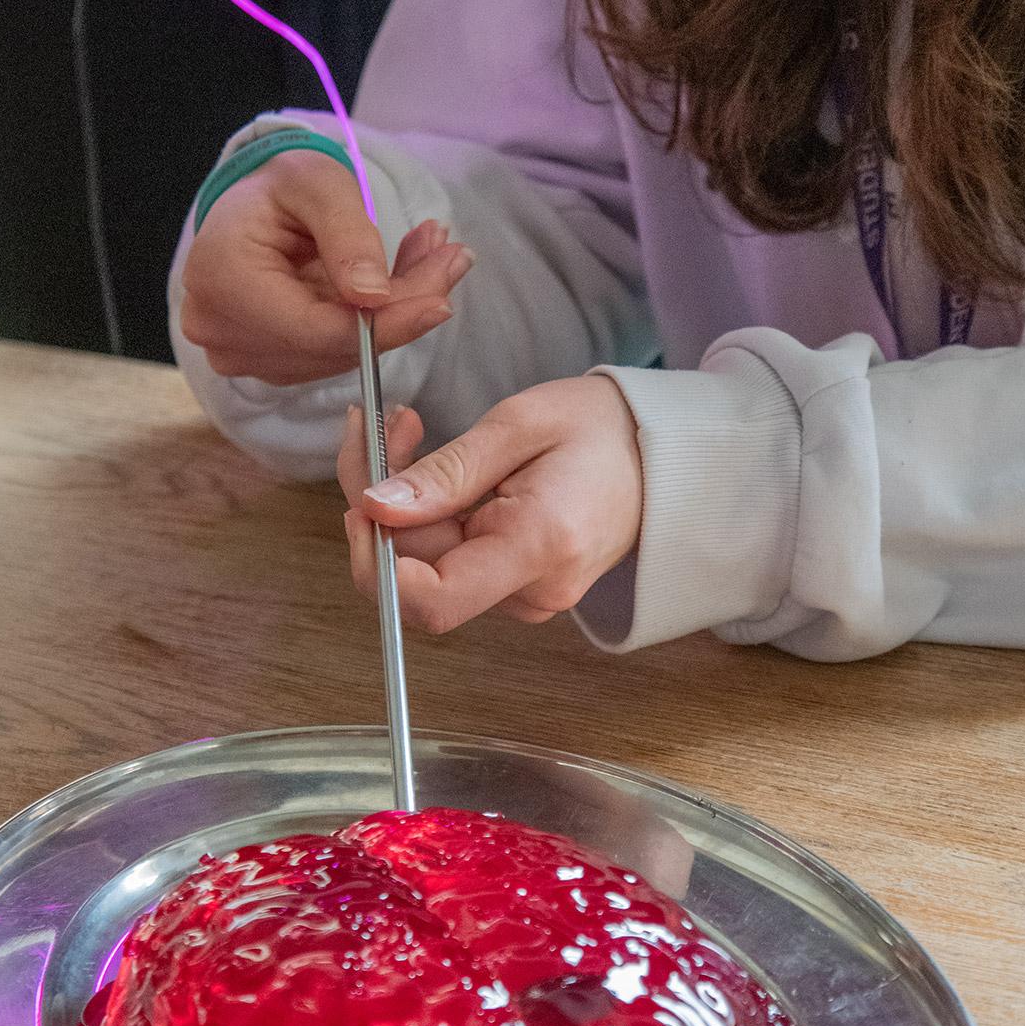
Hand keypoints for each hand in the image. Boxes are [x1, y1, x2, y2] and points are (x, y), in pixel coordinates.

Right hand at [180, 147, 472, 384]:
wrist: (254, 205)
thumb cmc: (281, 184)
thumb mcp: (317, 183)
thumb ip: (347, 235)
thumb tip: (374, 297)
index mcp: (222, 283)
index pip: (315, 330)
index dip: (385, 325)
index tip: (441, 302)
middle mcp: (223, 333)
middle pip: (334, 345)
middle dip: (403, 309)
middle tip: (453, 260)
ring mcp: (242, 355)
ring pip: (343, 353)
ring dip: (398, 311)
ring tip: (434, 257)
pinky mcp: (270, 362)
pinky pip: (337, 352)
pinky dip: (377, 319)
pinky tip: (404, 277)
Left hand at [340, 378, 643, 635]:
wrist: (660, 453)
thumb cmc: (601, 429)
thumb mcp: (518, 425)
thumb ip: (446, 474)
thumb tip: (377, 510)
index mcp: (540, 546)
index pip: (435, 600)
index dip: (380, 563)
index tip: (364, 504)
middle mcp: (535, 590)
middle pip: (419, 575)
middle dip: (381, 506)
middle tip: (377, 427)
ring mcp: (528, 597)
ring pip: (427, 567)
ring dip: (400, 505)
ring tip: (408, 430)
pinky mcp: (518, 589)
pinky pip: (450, 562)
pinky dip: (427, 516)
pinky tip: (433, 469)